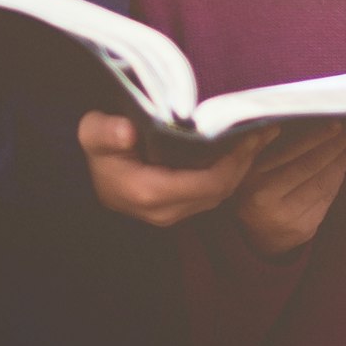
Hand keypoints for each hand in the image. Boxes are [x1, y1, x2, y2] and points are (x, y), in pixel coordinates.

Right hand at [77, 110, 269, 226]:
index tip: (250, 132)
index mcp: (150, 192)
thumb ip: (106, 132)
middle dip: (245, 162)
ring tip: (257, 138)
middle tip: (264, 130)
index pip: (209, 182)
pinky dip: (227, 175)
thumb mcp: (92, 133)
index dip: (235, 160)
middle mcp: (165, 211)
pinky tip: (238, 152)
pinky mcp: (175, 211)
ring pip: (219, 195)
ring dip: (239, 169)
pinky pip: (210, 195)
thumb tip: (126, 131)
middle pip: (220, 190)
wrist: (82, 176)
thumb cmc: (94, 149)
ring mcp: (170, 215)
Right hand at [234, 122, 345, 256]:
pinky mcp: (306, 228)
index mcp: (256, 184)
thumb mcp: (248, 170)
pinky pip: (327, 199)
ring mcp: (291, 219)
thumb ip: (264, 148)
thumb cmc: (252, 192)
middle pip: (312, 168)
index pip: (294, 156)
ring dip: (341, 163)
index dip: (317, 138)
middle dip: (336, 147)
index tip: (336, 124)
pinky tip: (341, 166)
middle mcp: (272, 203)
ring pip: (324, 184)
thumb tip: (290, 125)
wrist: (256, 237)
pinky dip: (336, 180)